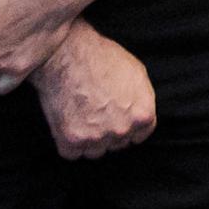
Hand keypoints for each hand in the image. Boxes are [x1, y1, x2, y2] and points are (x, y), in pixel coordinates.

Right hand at [31, 24, 156, 160]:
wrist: (66, 54)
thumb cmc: (102, 59)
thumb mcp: (137, 74)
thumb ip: (142, 101)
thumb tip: (140, 117)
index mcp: (142, 115)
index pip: (140, 135)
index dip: (128, 126)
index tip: (117, 118)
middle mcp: (122, 130)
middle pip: (118, 143)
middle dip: (109, 131)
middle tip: (95, 111)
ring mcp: (96, 137)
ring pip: (95, 151)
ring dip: (89, 140)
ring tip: (81, 115)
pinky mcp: (71, 141)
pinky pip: (72, 153)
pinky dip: (68, 143)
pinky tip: (67, 122)